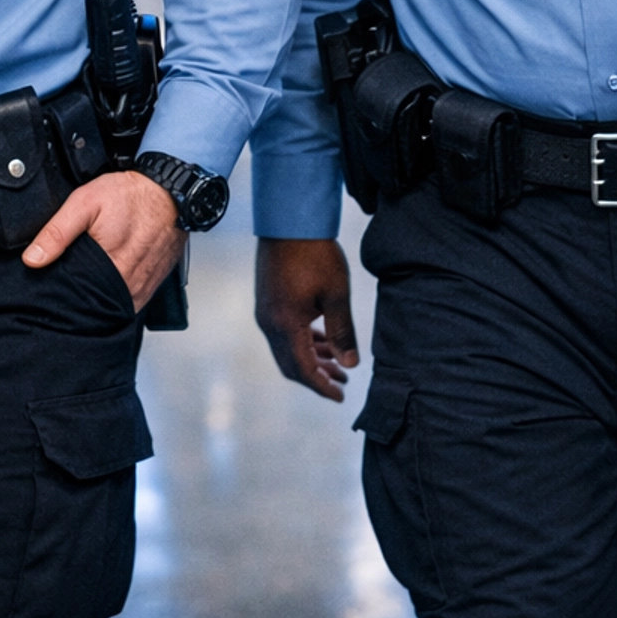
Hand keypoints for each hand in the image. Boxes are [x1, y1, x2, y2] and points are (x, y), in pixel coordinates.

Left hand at [22, 170, 184, 312]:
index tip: (51, 288)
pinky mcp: (152, 285)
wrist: (171, 190)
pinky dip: (117, 295)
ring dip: (99, 298)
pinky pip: (130, 301)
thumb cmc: (132, 195)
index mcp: (109, 267)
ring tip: (88, 282)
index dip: (60, 295)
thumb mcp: (85, 203)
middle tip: (70, 281)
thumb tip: (32, 259)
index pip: (76, 298)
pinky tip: (108, 281)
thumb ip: (57, 232)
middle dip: (79, 298)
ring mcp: (143, 286)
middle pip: (94, 305)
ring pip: (113, 306)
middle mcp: (129, 283)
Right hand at [255, 237, 358, 401]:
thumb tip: (350, 364)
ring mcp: (265, 312)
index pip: (303, 369)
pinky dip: (303, 341)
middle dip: (317, 376)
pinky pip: (283, 333)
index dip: (322, 386)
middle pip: (291, 364)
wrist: (289, 221)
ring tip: (338, 363)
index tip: (341, 396)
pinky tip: (322, 339)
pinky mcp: (268, 301)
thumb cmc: (315, 254)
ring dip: (311, 358)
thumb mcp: (336, 294)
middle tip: (342, 383)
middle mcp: (269, 323)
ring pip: (287, 349)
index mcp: (285, 325)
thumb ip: (342, 332)